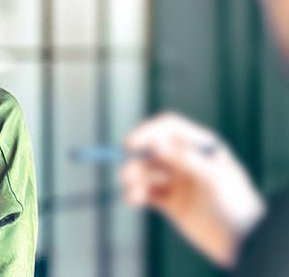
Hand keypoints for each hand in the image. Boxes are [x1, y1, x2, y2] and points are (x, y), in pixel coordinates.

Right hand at [120, 112, 264, 267]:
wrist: (243, 241)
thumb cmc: (235, 203)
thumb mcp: (215, 177)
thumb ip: (186, 159)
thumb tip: (156, 144)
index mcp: (201, 147)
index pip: (169, 129)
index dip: (148, 132)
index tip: (130, 144)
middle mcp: (186, 160)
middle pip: (152, 150)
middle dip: (137, 159)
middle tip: (128, 173)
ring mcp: (177, 181)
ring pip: (146, 172)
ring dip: (133, 177)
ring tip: (131, 189)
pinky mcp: (170, 202)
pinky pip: (146, 193)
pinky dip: (135, 194)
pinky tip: (132, 199)